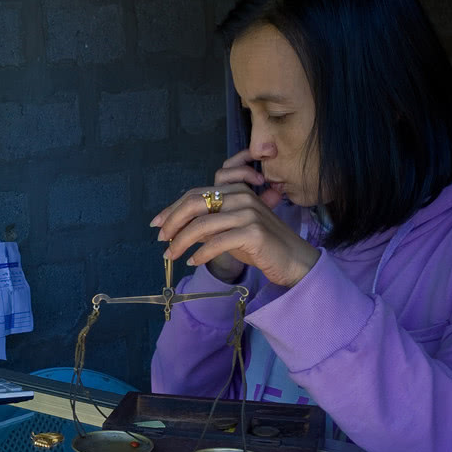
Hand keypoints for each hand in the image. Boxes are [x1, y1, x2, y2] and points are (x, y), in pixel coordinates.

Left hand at [150, 155, 318, 288]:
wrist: (294, 261)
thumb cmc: (260, 247)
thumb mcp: (230, 230)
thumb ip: (208, 224)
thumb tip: (175, 229)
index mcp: (236, 190)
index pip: (196, 193)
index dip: (172, 208)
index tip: (157, 224)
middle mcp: (243, 196)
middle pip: (195, 203)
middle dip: (172, 221)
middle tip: (161, 240)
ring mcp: (249, 212)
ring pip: (202, 224)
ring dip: (181, 241)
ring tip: (171, 255)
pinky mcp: (254, 232)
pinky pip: (217, 241)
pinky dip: (201, 253)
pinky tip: (193, 261)